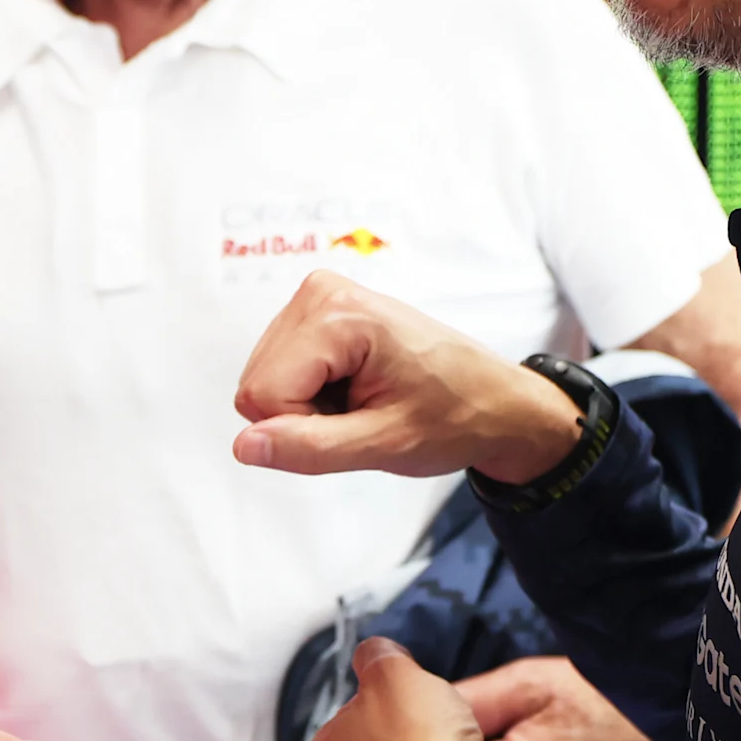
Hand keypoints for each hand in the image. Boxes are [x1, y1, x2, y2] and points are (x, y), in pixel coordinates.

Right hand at [232, 271, 584, 481]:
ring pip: (263, 380)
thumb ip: (310, 447)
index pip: (263, 394)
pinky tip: (356, 389)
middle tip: (363, 412)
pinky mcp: (316, 312)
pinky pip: (278, 370)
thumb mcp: (386, 443)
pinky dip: (313, 393)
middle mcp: (321, 292)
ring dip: (309, 406)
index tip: (358, 422)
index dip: (303, 428)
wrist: (495, 401)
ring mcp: (317, 299)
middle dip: (302, 415)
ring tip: (364, 399)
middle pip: (257, 384)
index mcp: (340, 314)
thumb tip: (245, 446)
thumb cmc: (456, 415)